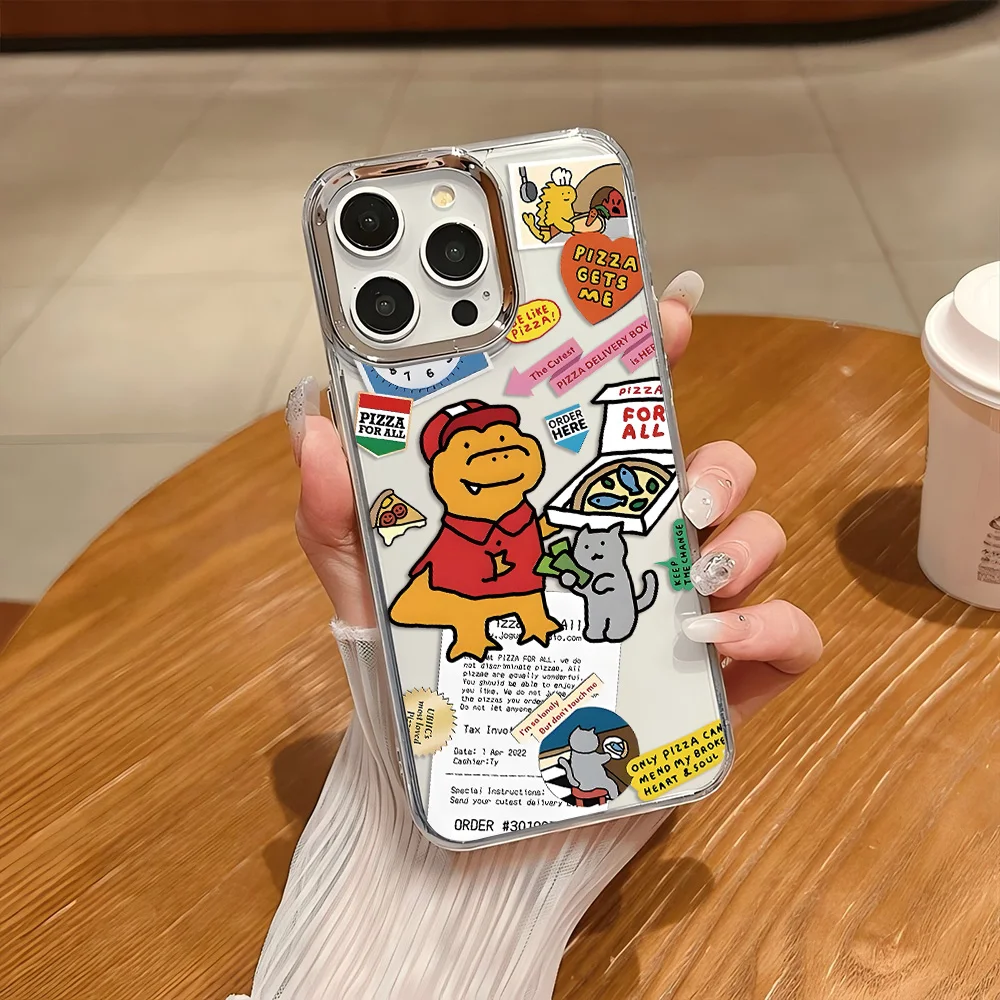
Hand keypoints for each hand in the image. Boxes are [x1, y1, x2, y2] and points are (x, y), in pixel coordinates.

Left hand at [287, 270, 821, 730]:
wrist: (456, 817)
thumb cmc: (421, 695)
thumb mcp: (370, 596)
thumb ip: (339, 516)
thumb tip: (312, 424)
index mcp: (563, 514)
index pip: (620, 421)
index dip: (653, 357)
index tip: (671, 313)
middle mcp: (630, 552)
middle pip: (708, 469)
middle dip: (712, 459)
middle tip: (674, 487)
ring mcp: (679, 615)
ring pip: (753, 539)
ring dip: (743, 538)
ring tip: (687, 568)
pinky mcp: (714, 688)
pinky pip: (786, 638)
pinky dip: (772, 626)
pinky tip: (713, 641)